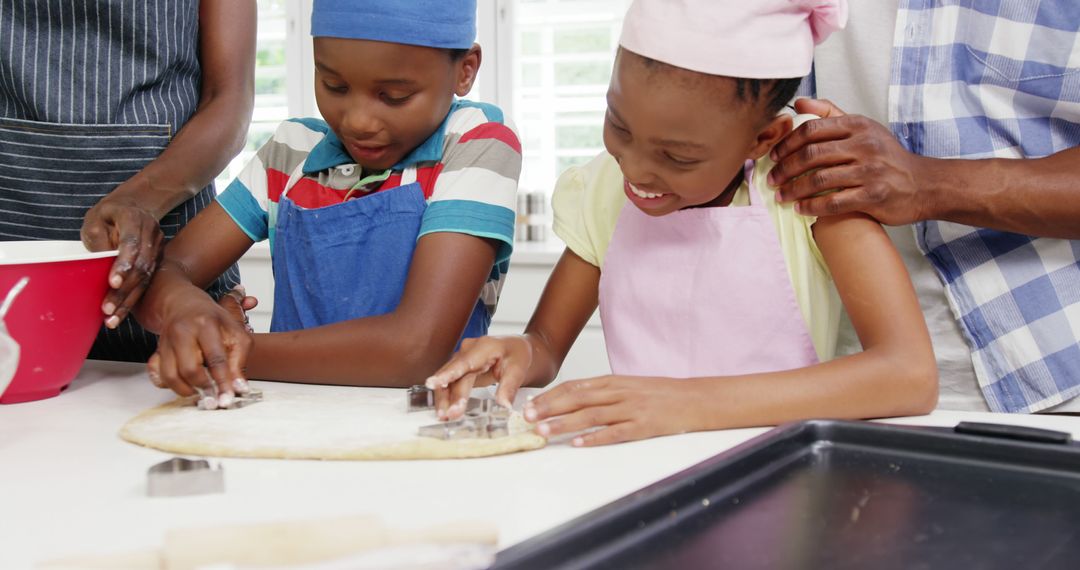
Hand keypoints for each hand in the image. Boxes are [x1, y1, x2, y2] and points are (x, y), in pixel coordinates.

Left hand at [81, 192, 163, 328]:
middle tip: (107, 309)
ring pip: (145, 277)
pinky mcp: (157, 260)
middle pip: (140, 265)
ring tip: (112, 318)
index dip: (123, 264)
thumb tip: (100, 269)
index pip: (131, 244)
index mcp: (134, 219)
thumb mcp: (96, 221)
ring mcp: (158, 247)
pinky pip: (147, 281)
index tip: (113, 283)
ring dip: (128, 300)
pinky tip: (121, 312)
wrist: (133, 207)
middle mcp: (151, 233)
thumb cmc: (108, 215)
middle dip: (124, 290)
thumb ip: (99, 242)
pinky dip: (133, 298)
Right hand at [146, 288, 253, 407]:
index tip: (228, 398)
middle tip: (214, 399)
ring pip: (171, 376)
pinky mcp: (157, 351)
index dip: (223, 382)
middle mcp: (183, 332)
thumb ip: (239, 360)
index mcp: (206, 324)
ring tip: (201, 392)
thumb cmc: (213, 320)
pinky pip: (157, 375)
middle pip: (189, 369)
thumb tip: (239, 388)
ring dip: (187, 391)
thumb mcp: (235, 333)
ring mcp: (166, 341)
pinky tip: (183, 386)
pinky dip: (169, 386)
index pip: (216, 358)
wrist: (185, 304)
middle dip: (203, 388)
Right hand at [425, 335, 532, 419]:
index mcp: (483, 347)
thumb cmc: (517, 354)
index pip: (462, 363)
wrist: (516, 348)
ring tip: (445, 416)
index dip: (446, 374)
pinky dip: (448, 397)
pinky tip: (446, 411)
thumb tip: (503, 405)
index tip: (432, 383)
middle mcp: (468, 350)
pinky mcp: (460, 368)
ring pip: (447, 379)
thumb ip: (509, 388)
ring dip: (444, 399)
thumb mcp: (518, 370)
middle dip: (449, 396)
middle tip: (449, 415)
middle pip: (453, 375)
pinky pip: (450, 382)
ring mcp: (462, 358)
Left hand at [523, 376, 701, 446]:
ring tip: (544, 431)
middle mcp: (619, 393)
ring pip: (591, 415)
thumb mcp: (630, 387)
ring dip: (564, 424)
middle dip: (549, 408)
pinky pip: (616, 432)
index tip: (530, 405)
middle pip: (577, 399)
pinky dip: (596, 438)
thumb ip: (604, 393)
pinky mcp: (644, 426)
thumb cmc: (662, 394)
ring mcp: (631, 409)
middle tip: (527, 418)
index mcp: (614, 382)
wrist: (696, 399)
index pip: (574, 387)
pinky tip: (579, 444)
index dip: (550, 396)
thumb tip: (573, 401)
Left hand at [768, 98, 932, 224]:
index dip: (786, 143)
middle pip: (811, 154)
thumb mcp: (863, 128)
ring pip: (819, 179)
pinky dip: (812, 206)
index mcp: (858, 125)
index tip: (773, 155)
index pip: (811, 129)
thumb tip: (797, 103)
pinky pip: (834, 202)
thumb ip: (830, 113)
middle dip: (785, 168)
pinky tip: (800, 208)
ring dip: (793, 189)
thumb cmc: (886, 156)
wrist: (922, 184)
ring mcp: (869, 171)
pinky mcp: (873, 196)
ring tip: (780, 196)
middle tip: (771, 179)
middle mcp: (864, 145)